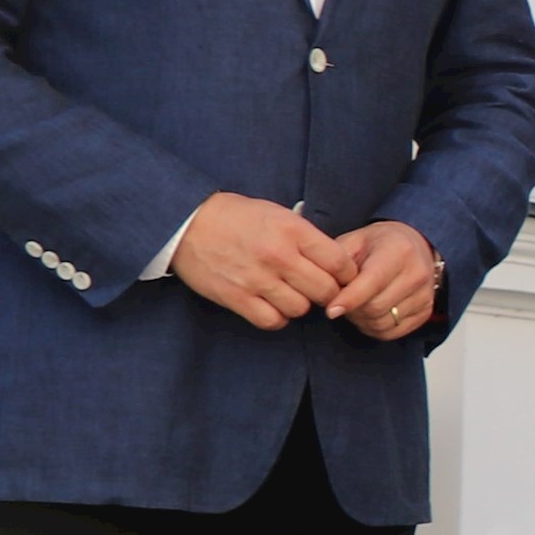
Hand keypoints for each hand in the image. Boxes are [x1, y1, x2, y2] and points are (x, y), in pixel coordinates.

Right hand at [174, 193, 355, 329]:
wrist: (187, 223)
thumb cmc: (237, 216)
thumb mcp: (278, 214)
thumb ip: (306, 237)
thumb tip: (335, 260)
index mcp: (293, 230)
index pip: (340, 262)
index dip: (347, 274)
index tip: (343, 277)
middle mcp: (278, 255)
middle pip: (325, 290)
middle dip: (328, 293)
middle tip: (319, 290)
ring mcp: (257, 278)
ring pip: (300, 308)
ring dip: (300, 305)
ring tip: (292, 295)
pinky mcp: (236, 297)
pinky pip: (271, 321)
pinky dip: (276, 318)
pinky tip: (272, 306)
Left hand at [327, 221, 443, 340]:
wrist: (416, 244)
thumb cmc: (380, 244)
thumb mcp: (355, 241)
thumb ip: (338, 262)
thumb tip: (325, 289)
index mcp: (398, 251)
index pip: (371, 284)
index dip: (348, 300)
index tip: (330, 310)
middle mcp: (417, 274)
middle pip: (375, 308)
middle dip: (352, 309)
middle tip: (343, 300)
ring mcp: (425, 294)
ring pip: (382, 323)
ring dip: (362, 320)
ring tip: (356, 305)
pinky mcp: (426, 311)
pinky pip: (392, 332)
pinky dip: (375, 328)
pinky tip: (370, 314)